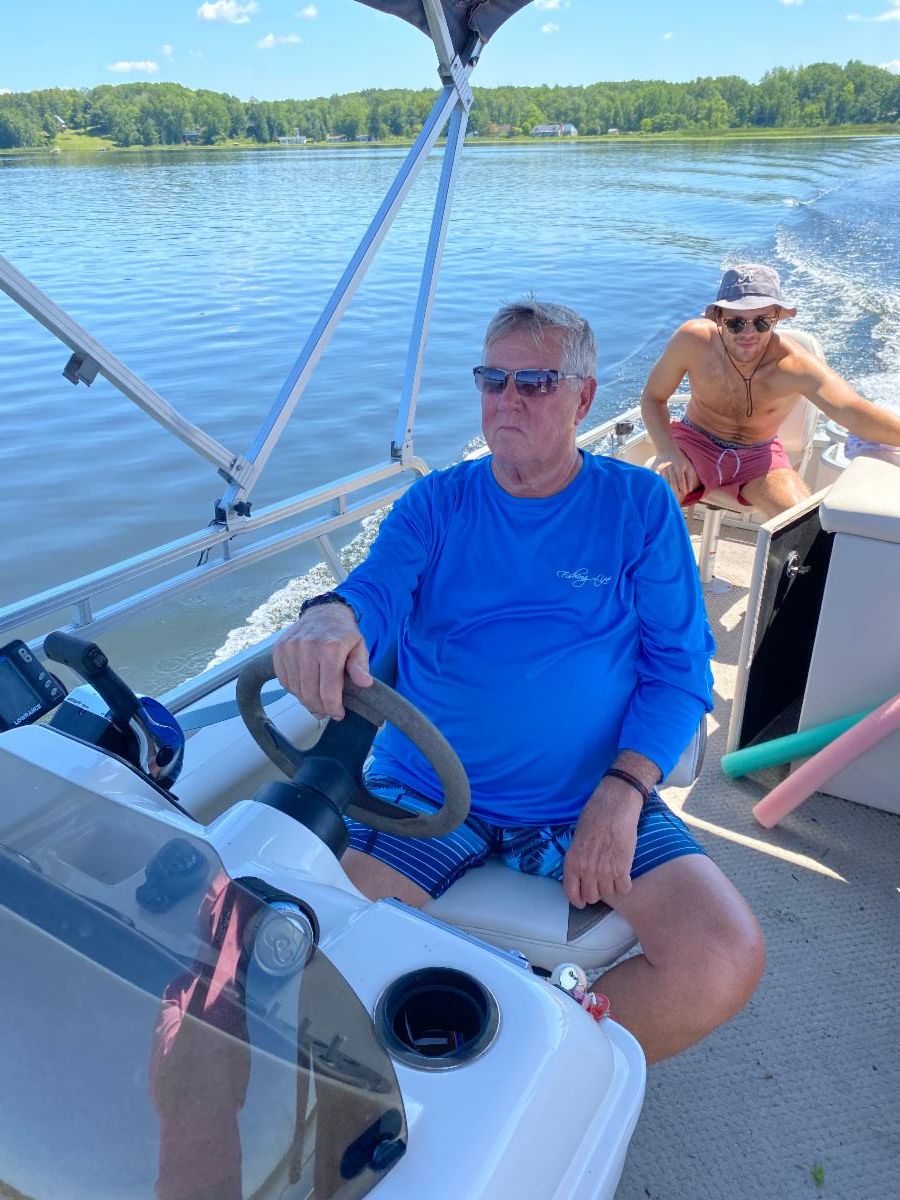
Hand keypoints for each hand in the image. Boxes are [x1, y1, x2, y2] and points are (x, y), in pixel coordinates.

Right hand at [273, 604, 371, 719]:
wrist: (323, 612)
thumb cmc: (343, 633)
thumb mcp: (359, 646)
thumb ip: (360, 666)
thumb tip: (365, 683)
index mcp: (330, 648)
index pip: (328, 691)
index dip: (333, 708)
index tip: (338, 714)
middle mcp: (306, 647)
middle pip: (309, 694)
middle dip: (320, 708)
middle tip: (328, 711)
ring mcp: (290, 648)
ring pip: (296, 690)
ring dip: (307, 701)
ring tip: (318, 701)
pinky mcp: (279, 650)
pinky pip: (284, 681)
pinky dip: (295, 690)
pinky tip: (306, 687)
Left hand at [562, 778, 642, 907]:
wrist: (614, 807)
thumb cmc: (594, 817)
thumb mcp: (577, 840)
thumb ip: (578, 860)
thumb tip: (582, 875)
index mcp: (572, 862)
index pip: (571, 893)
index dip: (577, 900)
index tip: (582, 902)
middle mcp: (587, 870)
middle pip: (592, 897)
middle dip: (596, 892)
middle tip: (600, 883)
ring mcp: (605, 871)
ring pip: (608, 894)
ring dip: (611, 887)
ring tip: (613, 874)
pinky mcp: (622, 869)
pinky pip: (624, 889)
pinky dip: (625, 884)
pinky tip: (624, 874)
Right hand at [656, 446, 700, 501]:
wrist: (667, 449)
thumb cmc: (679, 459)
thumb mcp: (687, 466)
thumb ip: (689, 478)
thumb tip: (689, 491)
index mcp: (679, 467)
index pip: (681, 482)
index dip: (682, 489)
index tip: (683, 495)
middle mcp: (670, 468)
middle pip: (672, 484)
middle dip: (674, 492)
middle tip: (676, 499)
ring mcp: (662, 469)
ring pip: (664, 482)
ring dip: (666, 490)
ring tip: (668, 497)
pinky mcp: (655, 469)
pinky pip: (656, 479)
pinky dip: (657, 484)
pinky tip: (659, 489)